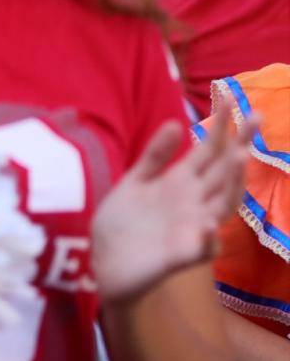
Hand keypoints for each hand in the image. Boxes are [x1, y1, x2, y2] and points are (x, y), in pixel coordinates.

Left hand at [92, 111, 253, 308]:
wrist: (104, 265)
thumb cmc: (123, 224)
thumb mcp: (134, 183)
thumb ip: (154, 157)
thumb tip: (176, 122)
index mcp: (181, 183)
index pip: (208, 151)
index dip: (220, 126)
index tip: (230, 95)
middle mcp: (193, 203)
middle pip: (224, 172)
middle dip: (240, 145)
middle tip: (256, 116)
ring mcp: (190, 230)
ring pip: (223, 205)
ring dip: (233, 183)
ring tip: (239, 157)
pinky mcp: (179, 258)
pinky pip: (201, 249)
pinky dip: (207, 238)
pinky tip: (208, 224)